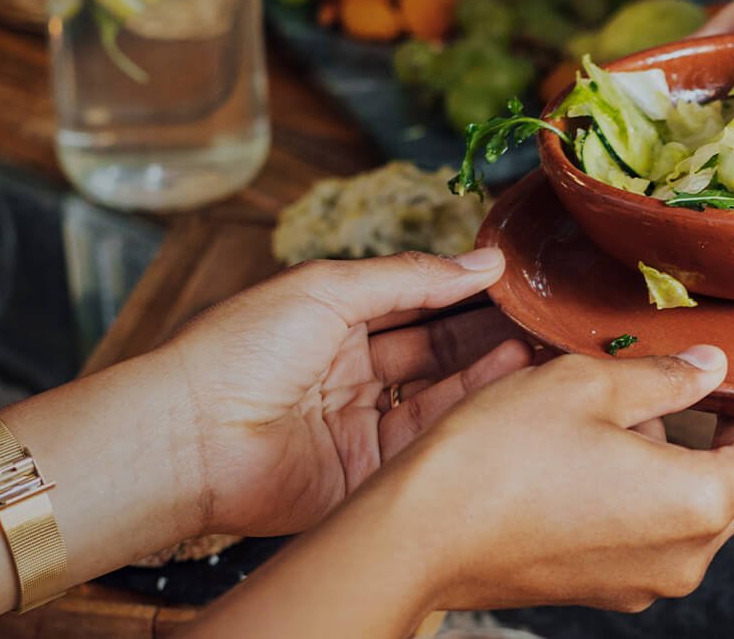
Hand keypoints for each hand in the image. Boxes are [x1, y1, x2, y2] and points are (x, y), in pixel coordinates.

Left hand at [145, 249, 532, 537]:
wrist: (191, 436)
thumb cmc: (240, 349)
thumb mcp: (328, 287)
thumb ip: (411, 276)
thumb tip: (484, 260)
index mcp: (329, 320)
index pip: (411, 301)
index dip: (461, 290)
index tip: (516, 279)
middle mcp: (347, 371)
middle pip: (431, 349)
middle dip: (484, 331)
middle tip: (542, 315)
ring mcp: (357, 423)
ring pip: (437, 393)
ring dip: (486, 368)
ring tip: (537, 342)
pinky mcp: (365, 472)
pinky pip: (426, 438)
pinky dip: (467, 409)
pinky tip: (507, 376)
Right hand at [373, 347, 733, 611]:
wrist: (414, 542)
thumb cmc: (494, 457)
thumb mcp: (587, 385)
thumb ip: (666, 378)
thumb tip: (712, 372)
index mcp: (700, 501)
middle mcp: (688, 553)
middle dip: (728, 428)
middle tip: (707, 376)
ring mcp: (647, 579)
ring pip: (692, 500)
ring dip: (674, 453)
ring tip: (614, 411)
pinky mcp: (608, 588)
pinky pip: (652, 524)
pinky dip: (643, 484)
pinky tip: (590, 451)